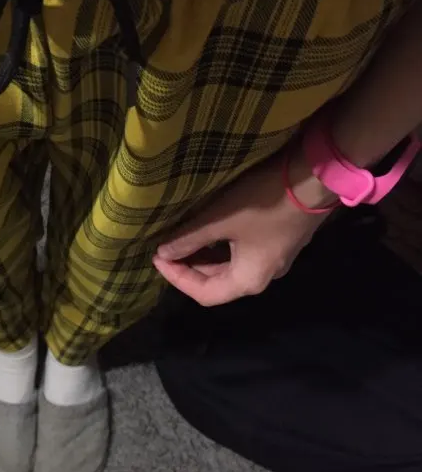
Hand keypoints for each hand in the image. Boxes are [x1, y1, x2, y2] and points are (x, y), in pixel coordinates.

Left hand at [153, 151, 334, 306]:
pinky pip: (243, 254)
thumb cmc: (264, 202)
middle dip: (189, 268)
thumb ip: (189, 239)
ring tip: (182, 238)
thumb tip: (163, 253)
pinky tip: (209, 230)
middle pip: (218, 283)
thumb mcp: (220, 219)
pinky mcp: (279, 242)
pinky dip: (222, 247)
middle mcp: (263, 276)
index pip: (204, 294)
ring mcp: (274, 259)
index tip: (157, 257)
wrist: (315, 177)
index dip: (177, 279)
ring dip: (205, 257)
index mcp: (248, 280)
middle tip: (166, 247)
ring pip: (231, 268)